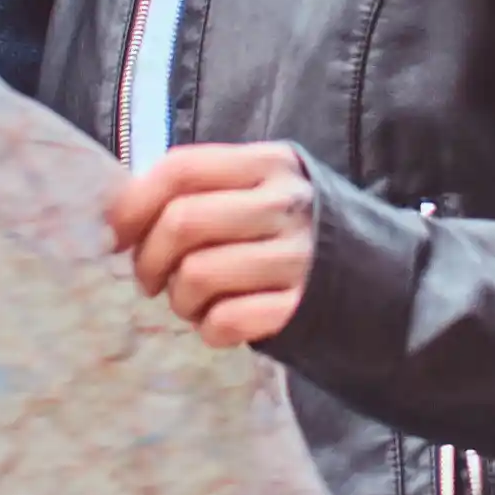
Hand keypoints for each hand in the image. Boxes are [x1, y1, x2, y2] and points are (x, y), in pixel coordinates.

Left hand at [105, 139, 315, 348]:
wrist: (377, 278)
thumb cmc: (289, 233)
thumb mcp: (258, 191)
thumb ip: (201, 191)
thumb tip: (119, 219)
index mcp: (268, 164)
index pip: (181, 169)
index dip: (134, 203)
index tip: (117, 235)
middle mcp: (285, 204)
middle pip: (182, 222)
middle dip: (149, 259)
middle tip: (151, 279)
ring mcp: (297, 257)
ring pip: (197, 275)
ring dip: (180, 298)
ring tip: (191, 302)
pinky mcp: (301, 307)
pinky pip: (226, 320)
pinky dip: (210, 329)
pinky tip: (219, 323)